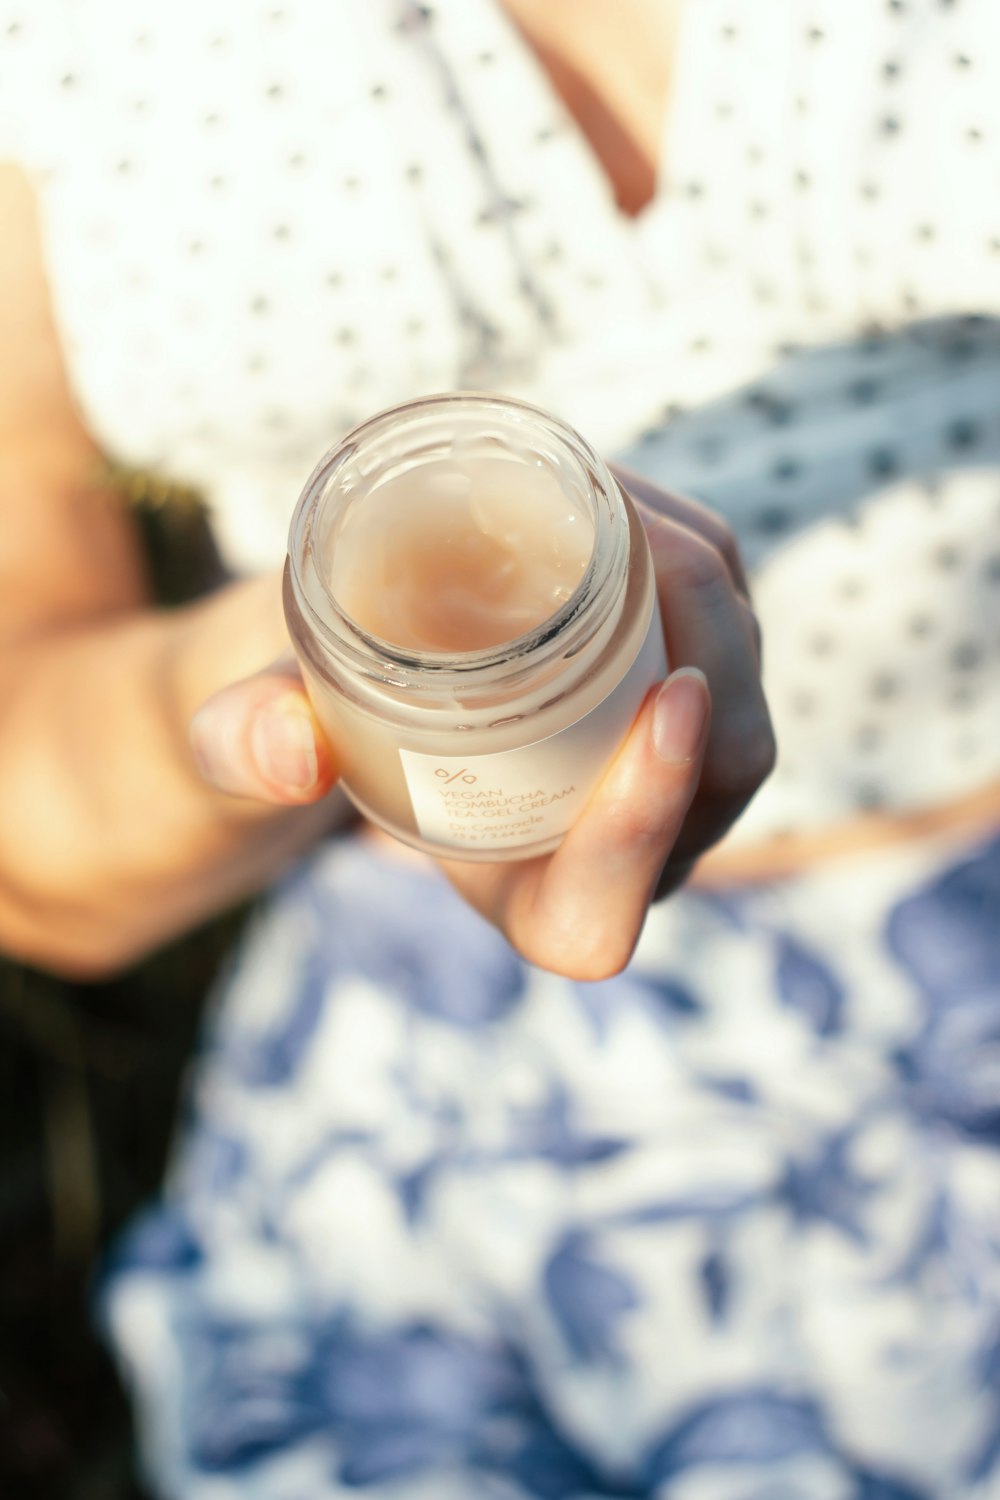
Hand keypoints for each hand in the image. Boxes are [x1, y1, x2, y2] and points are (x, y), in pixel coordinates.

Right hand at [190, 473, 773, 978]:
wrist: (351, 681)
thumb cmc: (302, 723)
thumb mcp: (250, 735)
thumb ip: (244, 745)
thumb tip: (286, 748)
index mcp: (534, 907)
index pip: (611, 903)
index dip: (652, 817)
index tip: (666, 704)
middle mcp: (626, 857)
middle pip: (726, 771)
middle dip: (711, 651)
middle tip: (638, 542)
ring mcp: (672, 783)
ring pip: (744, 695)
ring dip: (706, 593)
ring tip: (622, 498)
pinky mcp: (692, 704)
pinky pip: (732, 637)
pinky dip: (697, 559)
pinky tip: (633, 494)